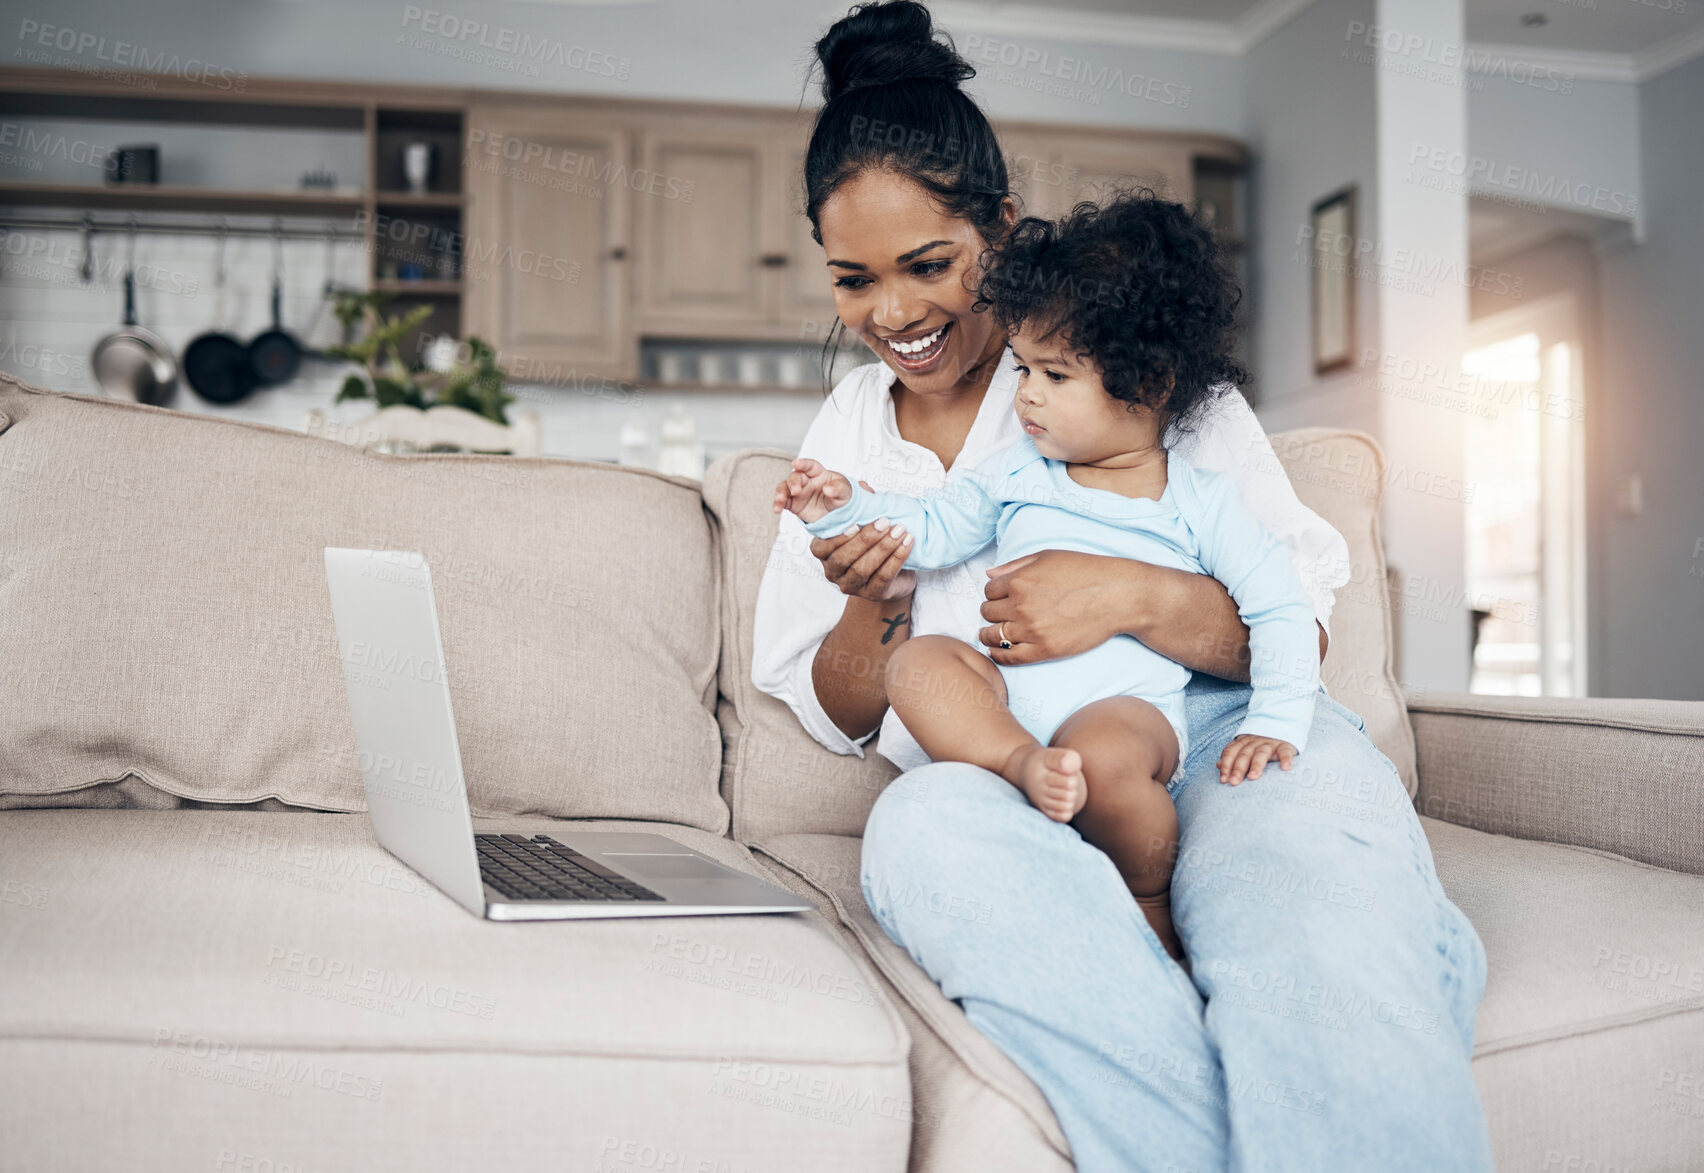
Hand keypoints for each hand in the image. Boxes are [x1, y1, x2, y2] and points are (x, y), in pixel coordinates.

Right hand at [773, 458, 852, 522]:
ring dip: (780, 493)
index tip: (796, 463)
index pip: (810, 466)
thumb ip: (838, 488)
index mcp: (818, 473)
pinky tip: (777, 509)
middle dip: (793, 482)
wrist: (838, 513)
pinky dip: (778, 504)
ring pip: (784, 488)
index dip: (803, 464)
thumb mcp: (845, 491)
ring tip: (780, 500)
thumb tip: (828, 489)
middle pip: (795, 477)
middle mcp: (806, 481)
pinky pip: (782, 502)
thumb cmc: (841, 496)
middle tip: (796, 490)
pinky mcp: (793, 503)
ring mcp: (797, 492)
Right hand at [808, 481, 914, 601]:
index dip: (838, 537)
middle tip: (885, 522)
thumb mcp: (864, 522)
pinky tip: (907, 544)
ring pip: (863, 569)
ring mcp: (852, 586)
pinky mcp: (873, 594)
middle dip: (866, 539)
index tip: (856, 522)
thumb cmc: (873, 543)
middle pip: (844, 558)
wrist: (894, 573)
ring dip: (884, 548)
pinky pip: (884, 578)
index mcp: (825, 553)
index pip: (821, 548)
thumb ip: (860, 506)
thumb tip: (863, 487)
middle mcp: (834, 572)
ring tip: (900, 531)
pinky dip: (897, 559)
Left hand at [978, 550, 1133, 665]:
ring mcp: (1032, 630)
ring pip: (992, 635)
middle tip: (1001, 614)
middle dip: (993, 612)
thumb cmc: (1086, 572)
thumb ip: (1015, 565)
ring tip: (993, 634)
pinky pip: (1008, 656)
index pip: (989, 591)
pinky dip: (998, 654)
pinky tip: (998, 650)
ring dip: (990, 634)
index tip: (1002, 598)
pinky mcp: (1044, 650)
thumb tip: (989, 574)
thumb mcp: (1048, 557)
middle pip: (987, 613)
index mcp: (1020, 580)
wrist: (1118, 596)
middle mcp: (1022, 605)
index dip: (995, 594)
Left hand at [1217, 735, 1296, 784]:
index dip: (1226, 765)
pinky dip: (1285, 759)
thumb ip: (1232, 755)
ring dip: (1256, 765)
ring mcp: (1270, 743)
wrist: (1280, 726)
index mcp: (1243, 743)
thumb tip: (1218, 765)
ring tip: (1253, 777)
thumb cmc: (1259, 744)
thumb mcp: (1245, 747)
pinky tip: (1285, 768)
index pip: (1231, 753)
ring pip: (1261, 754)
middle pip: (1244, 755)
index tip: (1223, 780)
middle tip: (1234, 782)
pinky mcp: (1284, 745)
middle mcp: (1254, 742)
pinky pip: (1284, 751)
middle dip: (1238, 769)